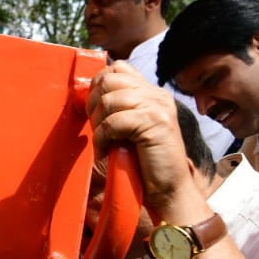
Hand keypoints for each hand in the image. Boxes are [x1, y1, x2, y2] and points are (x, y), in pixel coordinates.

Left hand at [86, 61, 200, 218]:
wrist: (169, 189)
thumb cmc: (145, 163)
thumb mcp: (131, 128)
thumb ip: (119, 108)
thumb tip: (88, 93)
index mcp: (152, 92)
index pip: (118, 68)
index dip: (98, 85)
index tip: (94, 110)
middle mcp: (157, 95)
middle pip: (109, 80)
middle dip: (94, 103)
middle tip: (97, 128)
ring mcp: (158, 106)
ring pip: (109, 100)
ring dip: (98, 123)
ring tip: (103, 142)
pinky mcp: (155, 122)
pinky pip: (113, 121)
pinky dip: (103, 138)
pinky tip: (106, 152)